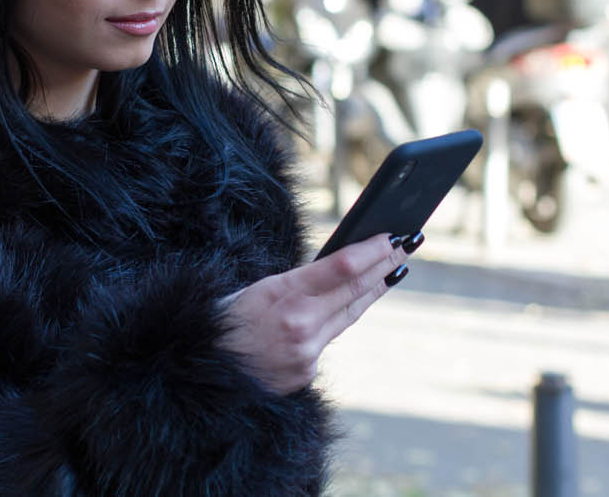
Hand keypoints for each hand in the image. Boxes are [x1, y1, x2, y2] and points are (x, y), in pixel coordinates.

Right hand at [217, 233, 410, 394]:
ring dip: (375, 289)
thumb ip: (298, 281)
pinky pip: (327, 339)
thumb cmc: (225, 318)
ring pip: (349, 315)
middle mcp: (298, 325)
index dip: (372, 252)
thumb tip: (341, 266)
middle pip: (355, 290)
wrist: (200, 369)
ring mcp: (305, 352)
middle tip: (409, 244)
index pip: (341, 268)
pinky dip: (336, 319)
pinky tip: (352, 302)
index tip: (393, 236)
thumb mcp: (256, 287)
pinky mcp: (306, 372)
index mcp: (280, 294)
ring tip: (396, 268)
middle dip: (385, 266)